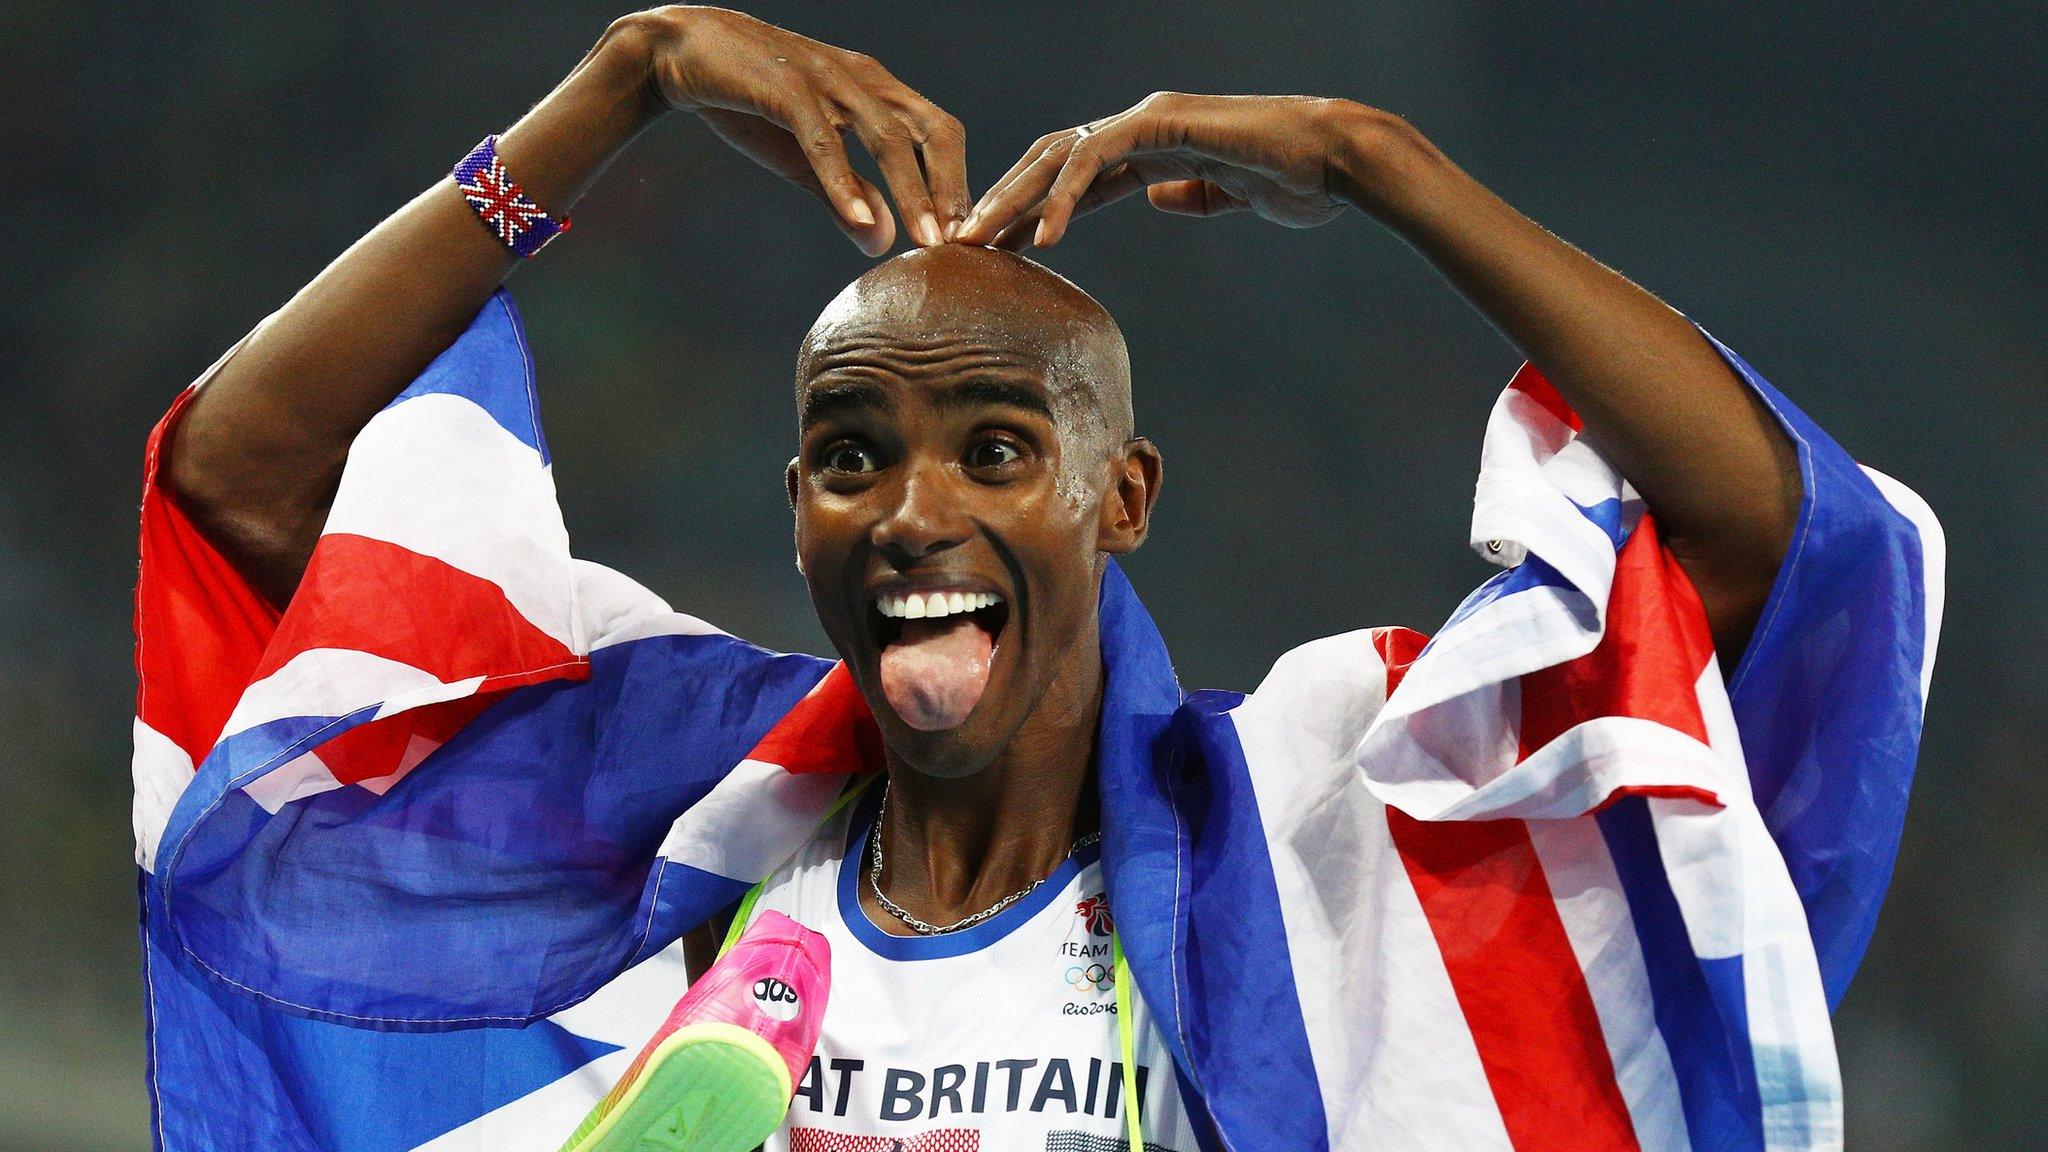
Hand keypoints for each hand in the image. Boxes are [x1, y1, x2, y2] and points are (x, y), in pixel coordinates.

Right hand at [639, 6, 967, 252]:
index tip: (968, 238)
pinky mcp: (787, 87)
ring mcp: (827, 79)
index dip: (957, 182)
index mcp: (876, 91)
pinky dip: (843, 180)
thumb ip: (844, 196)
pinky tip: (858, 220)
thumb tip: (882, 241)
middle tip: (963, 244)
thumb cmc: (750, 103)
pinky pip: (824, 138)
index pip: (939, 133)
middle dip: (951, 188)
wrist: (680, 54)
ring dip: (911, 191)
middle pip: (930, 130)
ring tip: (926, 241)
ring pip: (886, 136)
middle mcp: (863, 79)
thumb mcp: (803, 158)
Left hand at [956, 92, 1385, 249]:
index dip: (1030, 210)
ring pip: (1060, 155)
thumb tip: (1158, 196)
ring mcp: (1149, 119)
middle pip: (1051, 161)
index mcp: (1150, 146)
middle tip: (963, 244)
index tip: (997, 250)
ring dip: (1014, 198)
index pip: (1072, 177)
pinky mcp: (1162, 123)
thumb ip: (1189, 194)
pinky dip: (1065, 196)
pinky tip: (1044, 235)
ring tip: (981, 240)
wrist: (1335, 161)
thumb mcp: (1229, 197)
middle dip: (1004, 201)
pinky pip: (1097, 160)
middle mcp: (1141, 126)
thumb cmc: (1294, 180)